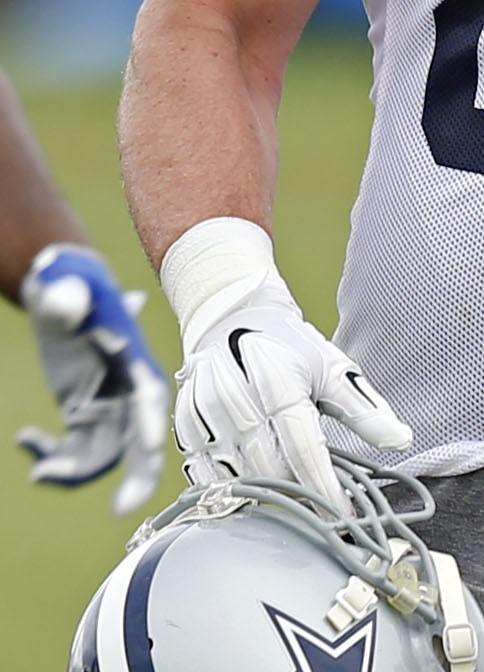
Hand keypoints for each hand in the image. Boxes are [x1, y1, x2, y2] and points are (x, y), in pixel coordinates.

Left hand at [17, 244, 170, 515]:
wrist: (61, 288)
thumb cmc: (68, 281)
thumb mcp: (65, 284)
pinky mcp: (85, 412)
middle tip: (123, 511)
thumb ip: (66, 296)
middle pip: (140, 438)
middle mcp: (126, 388)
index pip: (146, 397)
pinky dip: (54, 457)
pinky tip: (26, 440)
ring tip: (39, 472)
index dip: (148, 425)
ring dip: (77, 472)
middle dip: (138, 475)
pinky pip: (77, 450)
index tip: (145, 453)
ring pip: (105, 455)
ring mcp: (107, 403)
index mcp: (131, 359)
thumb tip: (67, 306)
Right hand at [172, 270, 409, 514]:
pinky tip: (254, 491)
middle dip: (297, 494)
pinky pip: (205, 476)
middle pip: (268, 467)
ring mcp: (205, 415)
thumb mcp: (333, 368)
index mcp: (279, 381)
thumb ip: (364, 408)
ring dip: (265, 494)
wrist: (230, 321)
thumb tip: (401, 440)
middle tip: (321, 512)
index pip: (303, 447)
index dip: (323, 486)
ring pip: (236, 477)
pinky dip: (231, 489)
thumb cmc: (291, 349)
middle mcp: (236, 399)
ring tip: (291, 500)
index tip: (341, 514)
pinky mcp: (183, 429)